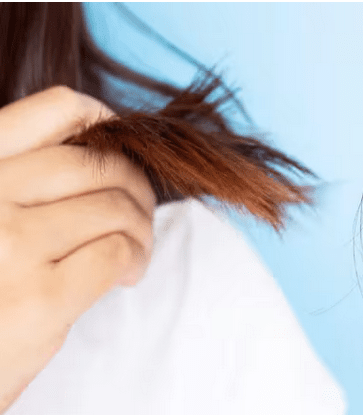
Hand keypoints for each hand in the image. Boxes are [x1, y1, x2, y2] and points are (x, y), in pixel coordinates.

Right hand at [0, 86, 155, 411]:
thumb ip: (21, 181)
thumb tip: (98, 156)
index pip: (58, 109)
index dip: (107, 123)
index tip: (123, 147)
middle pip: (99, 163)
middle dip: (136, 186)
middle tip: (139, 215)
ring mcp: (8, 244)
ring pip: (116, 207)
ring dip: (141, 228)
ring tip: (135, 251)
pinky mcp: (39, 298)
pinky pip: (116, 252)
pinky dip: (135, 259)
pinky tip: (126, 275)